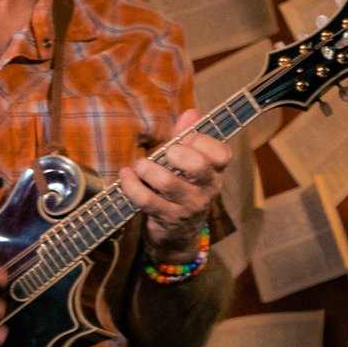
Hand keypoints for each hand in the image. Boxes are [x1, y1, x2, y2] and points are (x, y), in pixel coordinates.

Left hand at [118, 110, 231, 261]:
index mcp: (215, 172)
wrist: (178, 234)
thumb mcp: (189, 164)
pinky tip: (126, 176)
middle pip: (199, 166)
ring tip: (139, 165)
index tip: (187, 138)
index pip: (221, 154)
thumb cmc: (183, 188)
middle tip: (166, 152)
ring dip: (147, 168)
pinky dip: (131, 184)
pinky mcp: (167, 219)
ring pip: (168, 183)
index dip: (203, 141)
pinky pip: (146, 200)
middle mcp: (207, 189)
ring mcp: (188, 206)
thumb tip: (191, 112)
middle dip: (176, 152)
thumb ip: (188, 137)